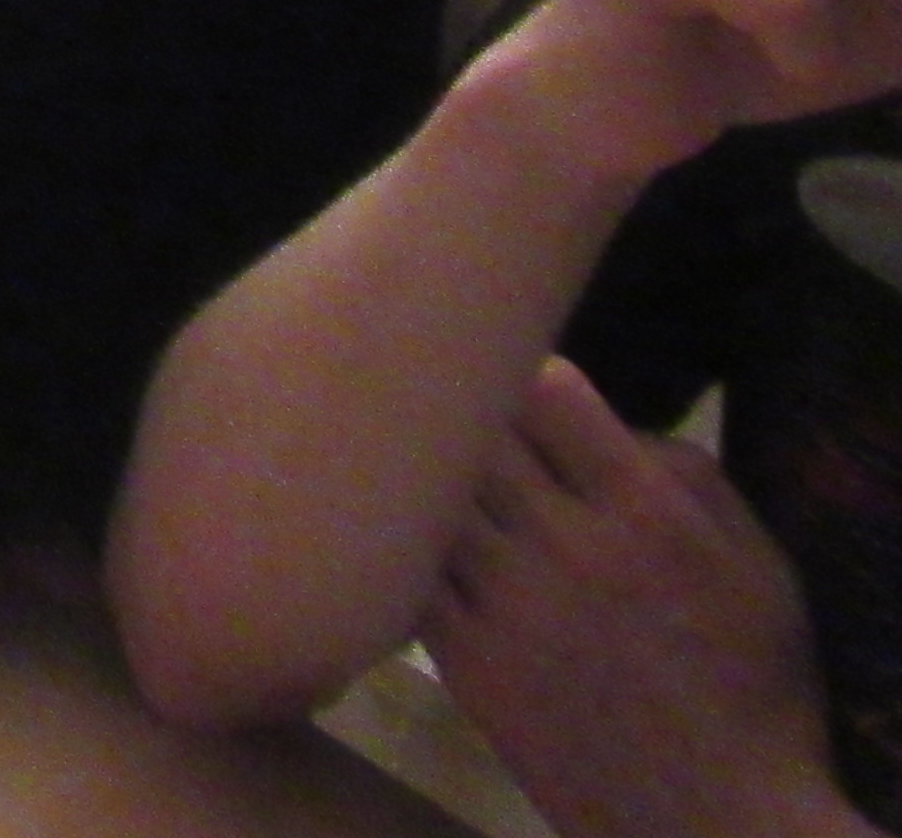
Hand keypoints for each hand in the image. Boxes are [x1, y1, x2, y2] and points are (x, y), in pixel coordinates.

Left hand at [428, 362, 859, 837]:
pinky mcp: (464, 658)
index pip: (546, 388)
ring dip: (432, 480)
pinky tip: (414, 545)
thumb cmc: (754, 690)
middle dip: (471, 420)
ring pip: (431, 492)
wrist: (718, 820)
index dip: (528, 378)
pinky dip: (410, 548)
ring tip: (429, 477)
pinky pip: (410, 570)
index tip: (528, 398)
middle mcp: (567, 543)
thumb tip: (616, 425)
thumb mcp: (762, 572)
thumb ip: (692, 480)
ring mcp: (506, 601)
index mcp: (647, 512)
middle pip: (474, 430)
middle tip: (467, 430)